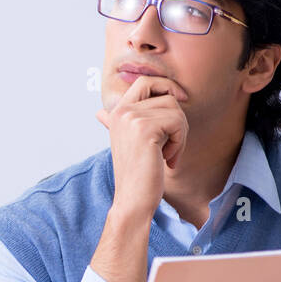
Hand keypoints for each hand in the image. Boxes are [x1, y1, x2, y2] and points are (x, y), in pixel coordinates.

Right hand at [94, 74, 188, 223]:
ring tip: (168, 154)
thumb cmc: (137, 174)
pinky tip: (168, 159)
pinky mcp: (145, 129)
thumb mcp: (127, 143)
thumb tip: (100, 113)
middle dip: (177, 114)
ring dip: (180, 134)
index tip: (180, 100)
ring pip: (174, 108)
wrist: (133, 199)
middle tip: (175, 138)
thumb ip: (117, 124)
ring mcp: (131, 118)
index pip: (145, 81)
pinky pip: (177, 122)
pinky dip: (180, 142)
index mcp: (117, 112)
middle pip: (164, 94)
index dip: (166, 86)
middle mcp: (121, 111)